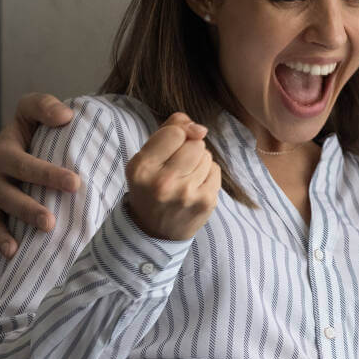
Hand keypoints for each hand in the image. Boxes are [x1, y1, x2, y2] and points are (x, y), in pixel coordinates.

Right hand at [0, 93, 77, 275]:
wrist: (20, 145)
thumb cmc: (33, 129)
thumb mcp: (34, 110)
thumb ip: (45, 107)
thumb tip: (65, 116)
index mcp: (4, 153)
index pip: (23, 164)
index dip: (45, 174)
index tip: (75, 183)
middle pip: (6, 197)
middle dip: (26, 210)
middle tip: (51, 223)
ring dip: (3, 236)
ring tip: (17, 250)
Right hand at [124, 113, 221, 240]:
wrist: (155, 231)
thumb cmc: (151, 186)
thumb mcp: (146, 157)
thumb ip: (169, 130)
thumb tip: (199, 127)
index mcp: (142, 168)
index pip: (174, 132)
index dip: (178, 135)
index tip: (172, 146)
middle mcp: (163, 182)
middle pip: (195, 143)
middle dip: (189, 149)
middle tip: (177, 167)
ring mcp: (186, 194)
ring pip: (207, 156)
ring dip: (199, 162)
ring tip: (185, 178)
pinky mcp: (206, 202)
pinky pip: (216, 170)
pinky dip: (208, 174)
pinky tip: (195, 186)